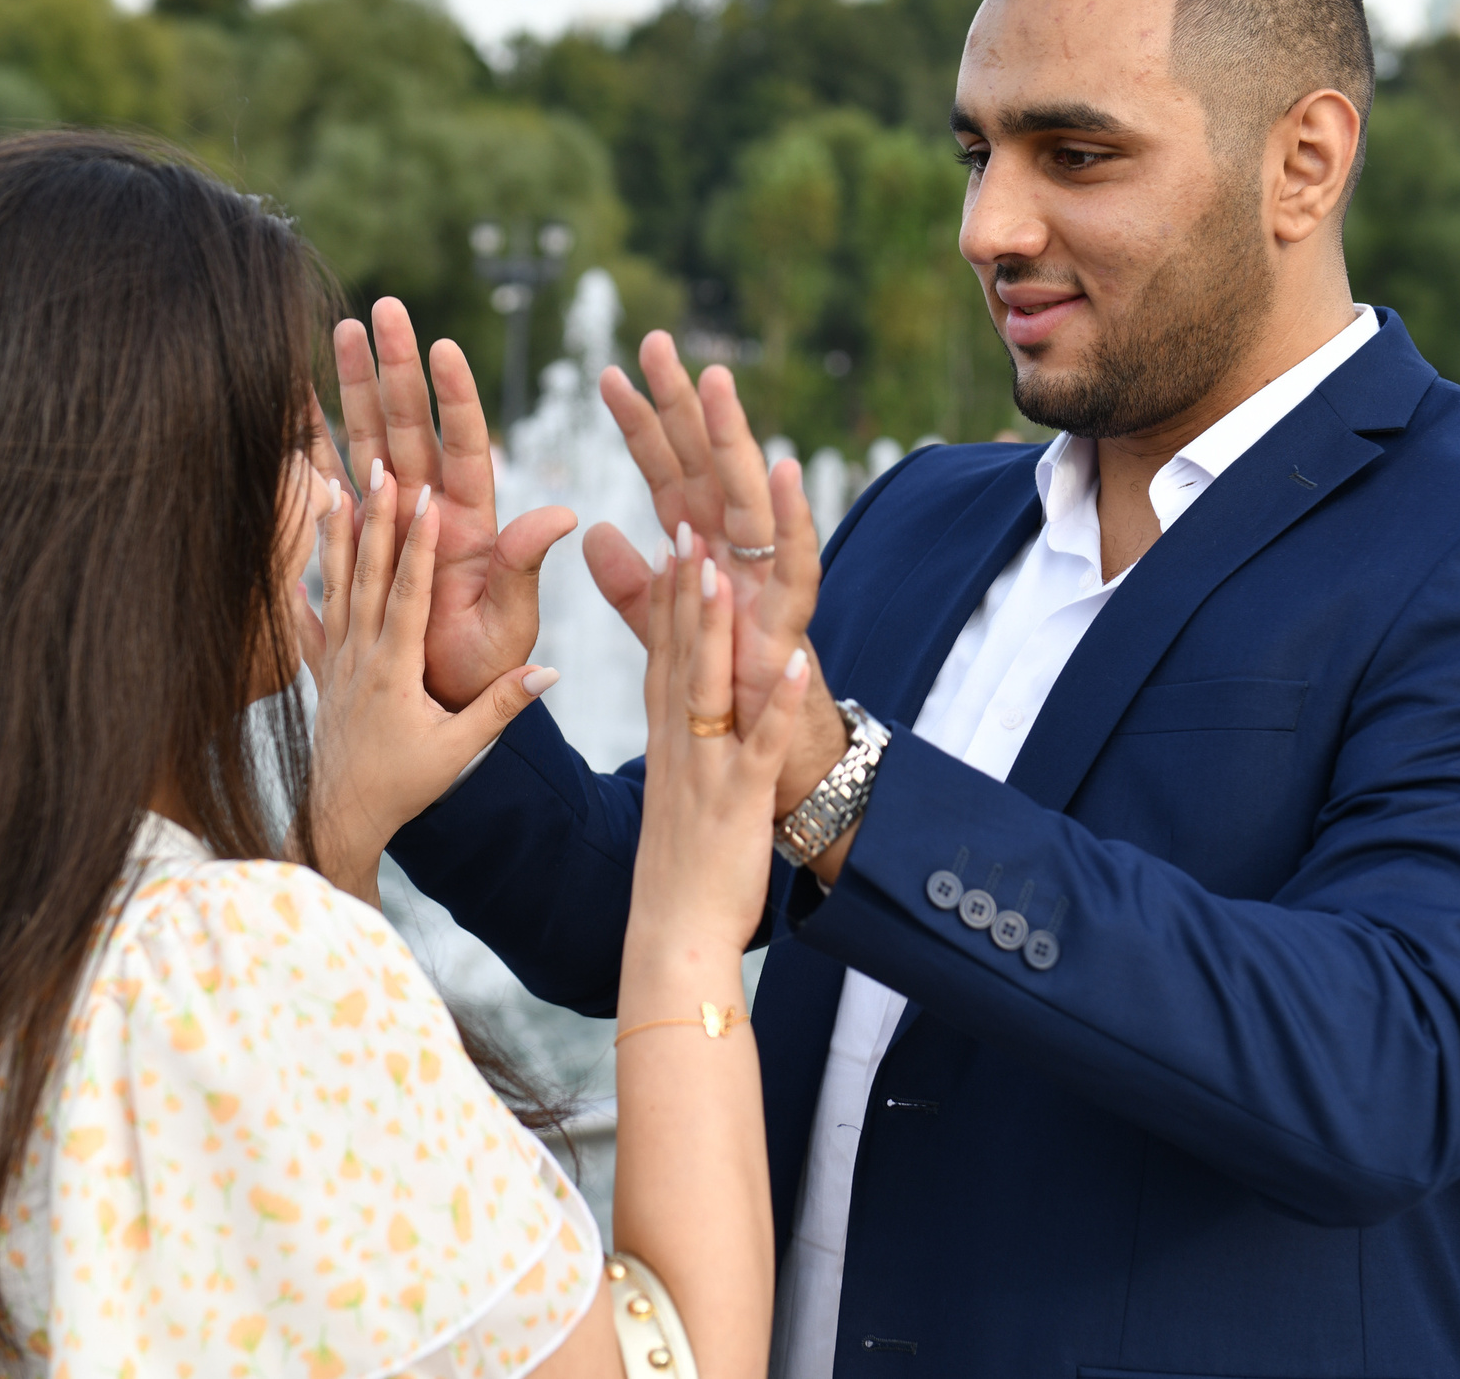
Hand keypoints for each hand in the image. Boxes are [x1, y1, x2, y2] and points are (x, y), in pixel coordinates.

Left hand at [301, 461, 558, 905]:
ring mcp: (333, 662)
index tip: (424, 496)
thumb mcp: (460, 749)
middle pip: (366, 574)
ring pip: (332, 585)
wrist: (341, 818)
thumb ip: (502, 706)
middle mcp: (358, 656)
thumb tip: (551, 670)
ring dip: (334, 535)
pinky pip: (306, 621)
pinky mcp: (319, 673)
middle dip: (374, 517)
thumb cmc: (405, 786)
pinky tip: (287, 558)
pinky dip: (297, 588)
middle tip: (379, 468)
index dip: (417, 543)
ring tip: (332, 486)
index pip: (407, 593)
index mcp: (394, 669)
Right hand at [331, 299, 577, 709]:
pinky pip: (330, 481)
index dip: (457, 397)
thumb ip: (524, 568)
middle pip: (413, 424)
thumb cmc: (483, 670)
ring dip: (356, 384)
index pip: (467, 445)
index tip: (444, 347)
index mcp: (474, 523)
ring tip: (341, 327)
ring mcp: (392, 518)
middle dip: (398, 365)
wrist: (438, 704)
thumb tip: (562, 514)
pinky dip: (312, 441)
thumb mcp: (509, 623)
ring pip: (371, 437)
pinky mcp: (358, 537)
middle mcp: (431, 508)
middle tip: (384, 308)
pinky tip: (294, 397)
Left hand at [584, 333, 847, 807]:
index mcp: (702, 554)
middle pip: (705, 469)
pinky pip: (796, 564)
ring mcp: (767, 583)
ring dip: (734, 441)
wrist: (769, 768)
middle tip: (656, 344)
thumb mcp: (668, 635)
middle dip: (683, 407)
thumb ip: (633, 587)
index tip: (608, 375)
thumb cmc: (725, 698)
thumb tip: (596, 533)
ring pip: (749, 499)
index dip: (639, 427)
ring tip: (716, 384)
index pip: (665, 475)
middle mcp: (737, 557)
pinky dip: (795, 519)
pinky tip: (787, 470)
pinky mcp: (792, 623)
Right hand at [627, 544, 808, 952]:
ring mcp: (707, 770)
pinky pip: (761, 744)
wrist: (672, 935)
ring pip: (709, 687)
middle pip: (680, 655)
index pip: (663, 656)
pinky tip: (796, 663)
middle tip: (690, 525)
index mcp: (667, 744)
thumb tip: (681, 719)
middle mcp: (679, 746)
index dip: (669, 597)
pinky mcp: (739, 801)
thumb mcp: (669, 796)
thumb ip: (677, 749)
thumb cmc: (678, 872)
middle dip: (685, 589)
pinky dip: (780, 704)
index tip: (675, 541)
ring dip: (715, 628)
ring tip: (723, 571)